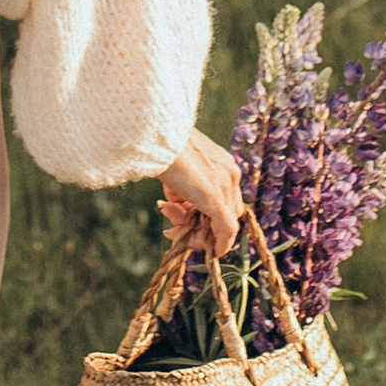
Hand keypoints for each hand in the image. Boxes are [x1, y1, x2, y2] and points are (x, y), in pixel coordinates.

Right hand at [159, 127, 240, 248]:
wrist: (156, 133)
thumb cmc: (161, 145)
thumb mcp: (177, 168)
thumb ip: (181, 187)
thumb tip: (173, 205)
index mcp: (222, 162)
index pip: (223, 197)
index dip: (205, 214)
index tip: (181, 219)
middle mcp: (229, 173)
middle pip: (225, 212)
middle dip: (202, 227)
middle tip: (173, 230)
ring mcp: (223, 184)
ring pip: (222, 222)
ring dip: (196, 232)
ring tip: (168, 219)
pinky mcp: (213, 197)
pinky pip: (227, 228)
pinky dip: (222, 242)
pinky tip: (214, 252)